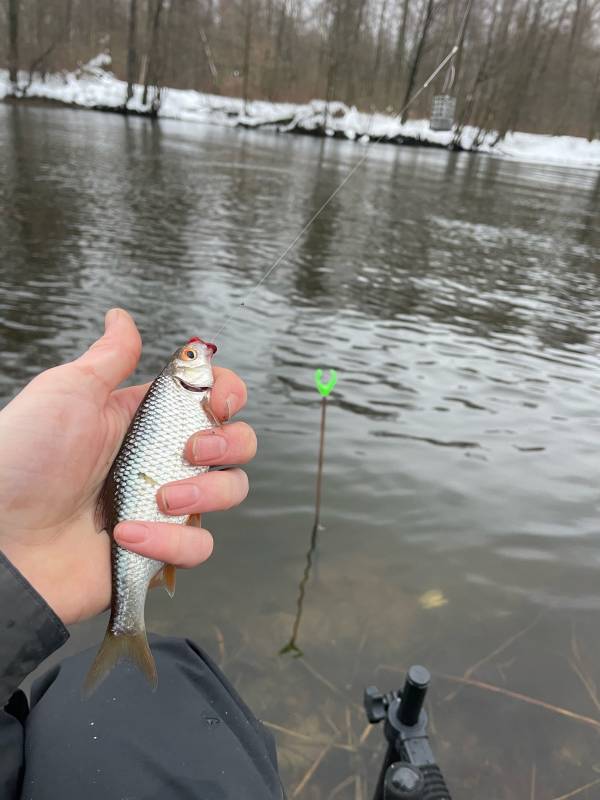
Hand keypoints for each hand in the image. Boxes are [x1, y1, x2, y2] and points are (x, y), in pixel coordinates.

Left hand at [0, 309, 255, 625]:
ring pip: (229, 492)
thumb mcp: (67, 393)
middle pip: (237, 443)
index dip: (228, 394)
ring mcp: (164, 505)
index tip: (216, 401)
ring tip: (158, 499)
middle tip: (192, 450)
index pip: (213, 396)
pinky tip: (127, 537)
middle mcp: (163, 458)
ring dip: (204, 494)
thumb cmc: (22, 459)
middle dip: (229, 443)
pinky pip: (199, 546)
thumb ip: (110, 357)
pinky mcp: (159, 549)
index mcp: (145, 418)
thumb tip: (121, 316)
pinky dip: (170, 542)